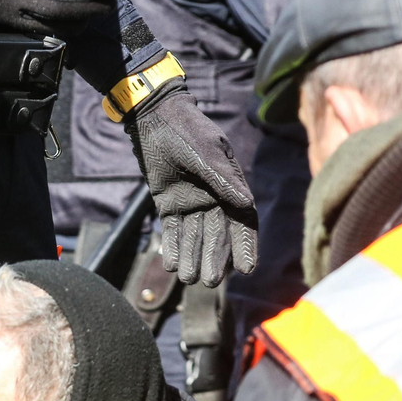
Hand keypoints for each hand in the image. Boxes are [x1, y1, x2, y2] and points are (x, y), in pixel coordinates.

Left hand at [126, 89, 257, 286]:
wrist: (155, 118)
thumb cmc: (185, 130)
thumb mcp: (204, 152)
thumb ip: (222, 179)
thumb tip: (246, 206)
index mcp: (230, 185)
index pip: (243, 221)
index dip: (246, 245)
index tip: (247, 269)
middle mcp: (213, 197)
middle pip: (217, 234)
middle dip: (214, 258)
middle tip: (209, 282)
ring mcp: (191, 202)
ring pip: (194, 236)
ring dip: (192, 257)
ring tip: (189, 278)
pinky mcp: (169, 204)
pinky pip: (173, 230)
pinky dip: (173, 247)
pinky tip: (172, 265)